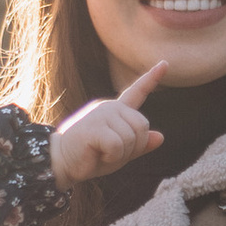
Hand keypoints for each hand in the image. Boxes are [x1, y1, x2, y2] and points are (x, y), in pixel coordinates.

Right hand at [50, 60, 166, 185]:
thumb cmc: (89, 157)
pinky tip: (97, 154)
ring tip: (102, 153)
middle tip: (111, 153)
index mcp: (116, 110)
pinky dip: (111, 158)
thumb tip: (161, 137)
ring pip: (131, 138)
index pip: (137, 92)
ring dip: (120, 154)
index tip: (165, 64)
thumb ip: (139, 145)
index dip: (152, 79)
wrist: (59, 162)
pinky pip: (117, 146)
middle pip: (142, 126)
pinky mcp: (94, 126)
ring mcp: (101, 114)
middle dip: (133, 146)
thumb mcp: (119, 153)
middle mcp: (110, 107)